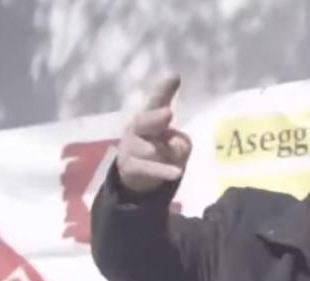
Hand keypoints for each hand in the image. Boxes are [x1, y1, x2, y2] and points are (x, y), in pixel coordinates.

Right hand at [116, 76, 192, 192]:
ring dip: (166, 155)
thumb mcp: (175, 143)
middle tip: (168, 114)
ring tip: (173, 158)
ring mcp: (130, 148)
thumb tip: (174, 146)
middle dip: (154, 118)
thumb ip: (179, 142)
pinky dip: (163, 171)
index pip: (156, 101)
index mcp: (148, 117)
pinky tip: (177, 173)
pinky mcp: (130, 167)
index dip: (164, 89)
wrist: (135, 175)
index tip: (174, 76)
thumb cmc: (158, 150)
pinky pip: (149, 169)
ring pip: (151, 150)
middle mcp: (136, 129)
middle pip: (143, 122)